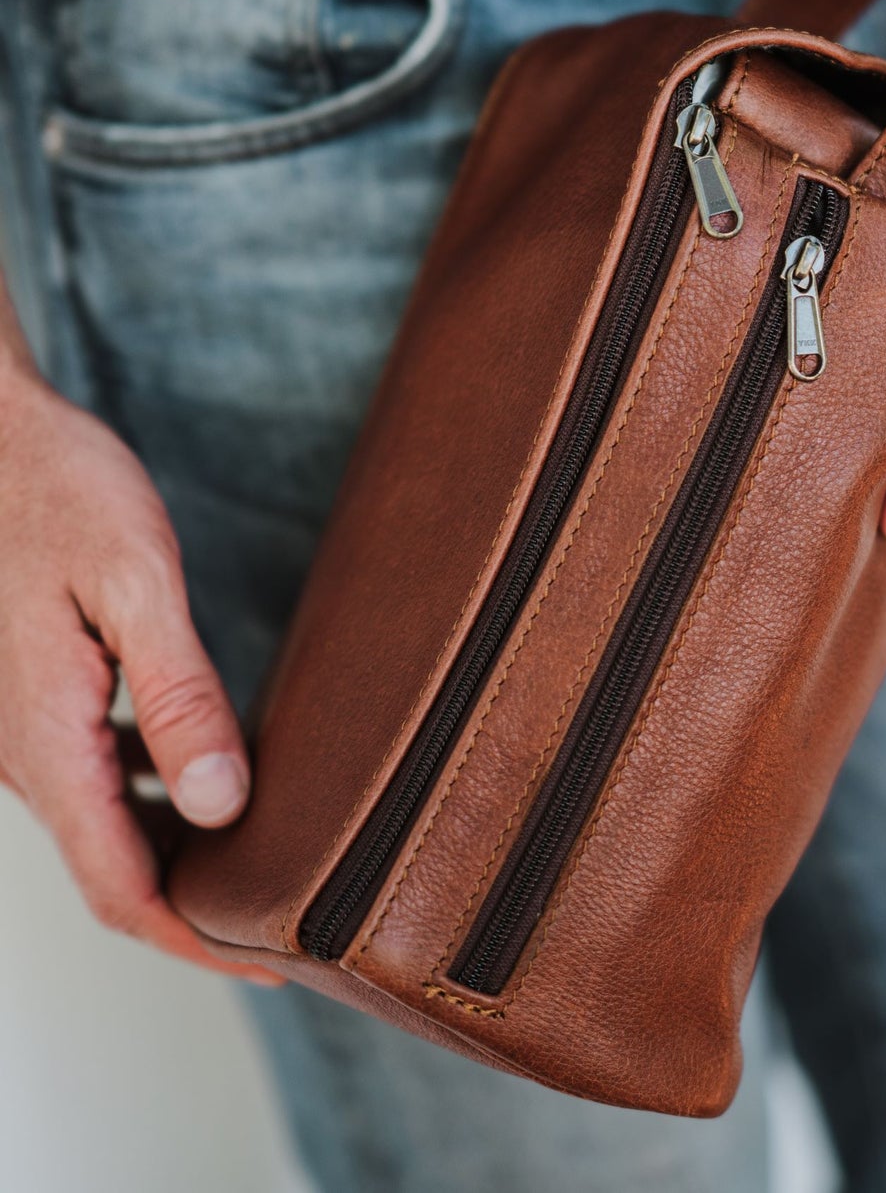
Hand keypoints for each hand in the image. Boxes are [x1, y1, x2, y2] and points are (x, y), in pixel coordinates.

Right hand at [0, 370, 282, 984]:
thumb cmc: (58, 492)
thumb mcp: (134, 585)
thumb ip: (178, 696)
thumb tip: (220, 803)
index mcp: (46, 743)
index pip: (121, 887)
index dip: (196, 941)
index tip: (272, 961)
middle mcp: (29, 754)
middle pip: (117, 874)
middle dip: (198, 915)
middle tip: (288, 927)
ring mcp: (31, 730)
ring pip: (111, 830)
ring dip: (182, 862)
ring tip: (265, 866)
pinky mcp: (46, 699)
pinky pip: (104, 779)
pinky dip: (162, 804)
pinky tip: (214, 783)